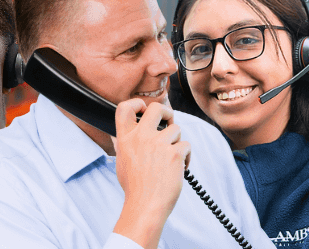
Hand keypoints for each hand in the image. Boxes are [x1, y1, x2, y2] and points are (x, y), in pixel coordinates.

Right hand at [112, 98, 190, 248]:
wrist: (145, 206)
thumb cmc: (135, 188)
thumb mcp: (121, 162)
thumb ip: (124, 145)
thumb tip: (122, 135)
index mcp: (125, 139)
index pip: (124, 107)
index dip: (137, 103)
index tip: (144, 110)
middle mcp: (141, 138)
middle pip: (156, 108)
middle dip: (167, 111)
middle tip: (169, 122)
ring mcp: (158, 145)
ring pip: (176, 129)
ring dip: (178, 142)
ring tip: (173, 159)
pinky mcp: (174, 154)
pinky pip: (186, 145)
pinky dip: (187, 157)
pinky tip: (181, 169)